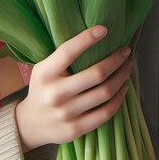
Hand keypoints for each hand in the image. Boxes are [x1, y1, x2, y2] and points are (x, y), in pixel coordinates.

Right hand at [15, 26, 131, 151]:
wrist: (30, 124)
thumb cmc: (43, 88)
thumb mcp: (44, 69)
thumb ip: (64, 57)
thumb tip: (98, 37)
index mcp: (45, 74)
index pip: (68, 52)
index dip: (87, 39)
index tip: (104, 29)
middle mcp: (55, 94)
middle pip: (96, 74)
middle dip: (117, 59)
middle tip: (126, 51)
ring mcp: (66, 114)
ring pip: (105, 92)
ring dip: (122, 77)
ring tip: (128, 67)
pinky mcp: (75, 129)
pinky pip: (105, 113)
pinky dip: (119, 98)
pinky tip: (123, 88)